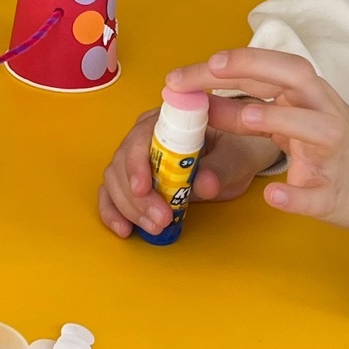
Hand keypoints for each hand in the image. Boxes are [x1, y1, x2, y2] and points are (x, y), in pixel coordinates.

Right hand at [97, 106, 279, 238]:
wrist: (237, 154)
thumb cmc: (234, 148)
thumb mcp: (236, 157)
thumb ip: (221, 168)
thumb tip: (205, 184)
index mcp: (166, 119)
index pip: (140, 137)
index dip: (136, 163)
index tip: (143, 188)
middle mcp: (143, 135)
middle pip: (123, 162)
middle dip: (137, 197)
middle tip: (161, 220)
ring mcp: (136, 157)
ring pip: (115, 180)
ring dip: (129, 208)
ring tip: (154, 228)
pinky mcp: (135, 180)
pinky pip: (111, 193)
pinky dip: (113, 212)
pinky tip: (123, 229)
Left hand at [166, 48, 348, 245]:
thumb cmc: (336, 146)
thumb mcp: (298, 117)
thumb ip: (254, 105)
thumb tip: (200, 99)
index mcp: (309, 95)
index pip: (268, 68)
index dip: (228, 63)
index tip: (184, 73)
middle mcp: (324, 114)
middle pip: (289, 80)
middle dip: (244, 73)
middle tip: (201, 79)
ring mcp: (334, 154)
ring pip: (312, 129)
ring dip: (277, 120)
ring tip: (242, 118)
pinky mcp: (337, 193)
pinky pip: (316, 194)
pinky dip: (295, 195)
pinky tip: (273, 196)